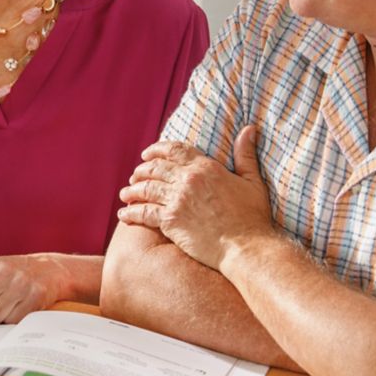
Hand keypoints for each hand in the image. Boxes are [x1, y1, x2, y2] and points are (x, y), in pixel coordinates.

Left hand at [117, 126, 274, 269]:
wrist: (245, 247)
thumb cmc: (252, 217)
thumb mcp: (252, 181)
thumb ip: (246, 154)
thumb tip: (249, 129)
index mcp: (205, 167)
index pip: (174, 150)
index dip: (156, 150)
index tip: (146, 154)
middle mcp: (187, 179)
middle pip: (155, 168)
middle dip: (141, 171)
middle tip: (135, 176)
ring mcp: (176, 200)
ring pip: (145, 189)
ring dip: (132, 190)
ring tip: (125, 194)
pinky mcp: (169, 221)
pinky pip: (143, 212)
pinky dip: (130, 213)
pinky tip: (124, 215)